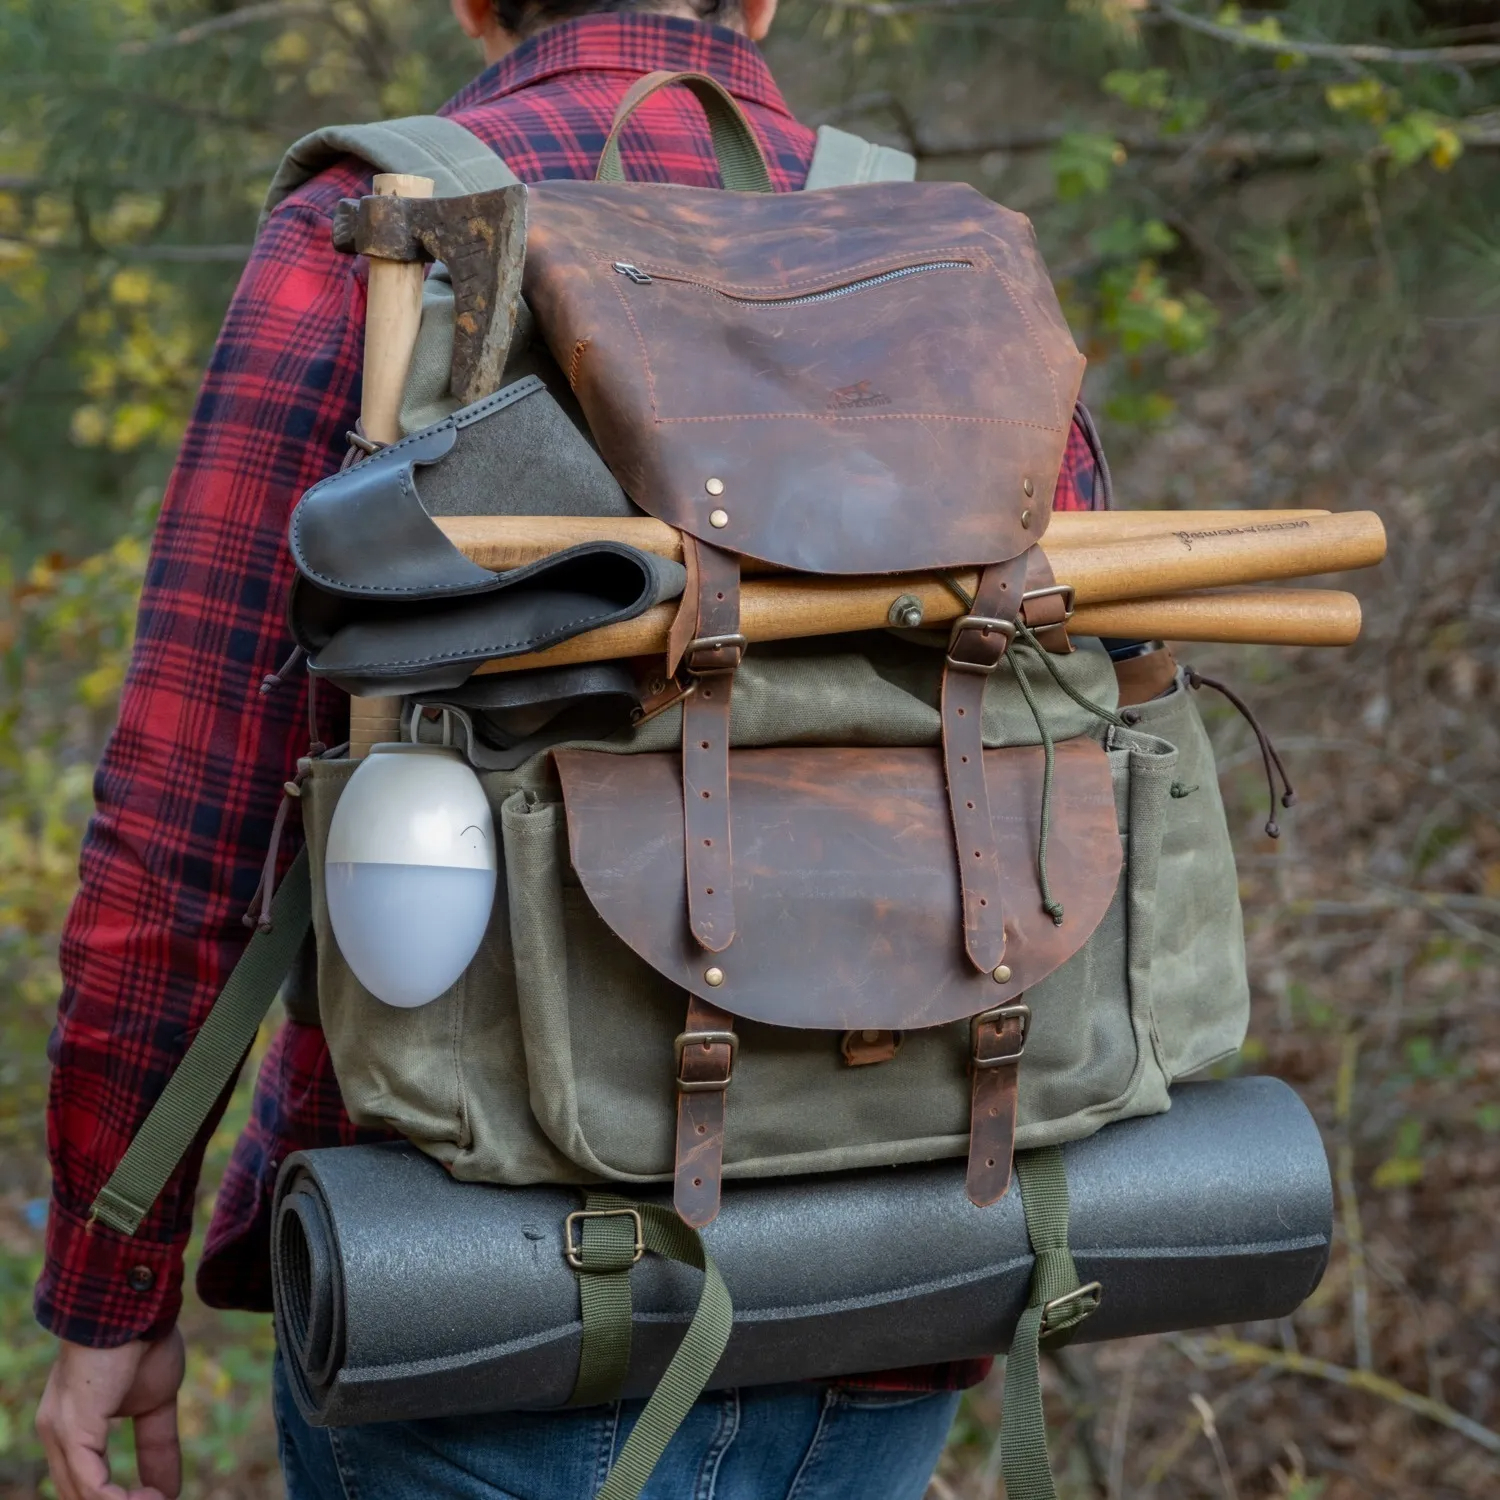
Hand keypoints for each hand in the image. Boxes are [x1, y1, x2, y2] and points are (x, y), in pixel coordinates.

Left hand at [37, 1330, 184, 1499]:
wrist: (139, 1303)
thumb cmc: (145, 1342)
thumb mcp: (157, 1402)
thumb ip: (158, 1444)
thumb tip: (169, 1490)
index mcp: (70, 1426)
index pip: (83, 1483)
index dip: (118, 1499)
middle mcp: (55, 1433)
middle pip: (79, 1494)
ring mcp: (61, 1431)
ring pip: (82, 1495)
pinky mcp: (75, 1427)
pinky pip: (90, 1483)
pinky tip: (150, 1498)